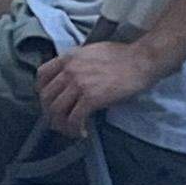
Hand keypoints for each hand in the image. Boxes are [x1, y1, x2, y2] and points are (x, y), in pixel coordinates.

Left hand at [35, 38, 163, 134]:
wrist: (143, 60)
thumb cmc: (125, 56)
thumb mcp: (93, 51)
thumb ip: (78, 63)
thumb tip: (72, 78)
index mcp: (69, 57)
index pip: (42, 76)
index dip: (42, 92)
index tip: (50, 101)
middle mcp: (70, 70)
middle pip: (47, 97)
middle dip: (50, 113)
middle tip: (59, 121)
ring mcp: (79, 84)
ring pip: (57, 110)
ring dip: (61, 125)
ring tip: (70, 130)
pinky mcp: (91, 98)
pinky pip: (74, 119)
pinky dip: (75, 129)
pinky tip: (82, 133)